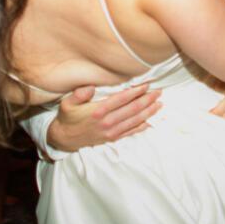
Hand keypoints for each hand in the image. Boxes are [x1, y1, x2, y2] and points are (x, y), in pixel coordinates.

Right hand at [47, 83, 161, 151]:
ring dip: (148, 111)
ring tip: (159, 103)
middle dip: (147, 99)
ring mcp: (111, 131)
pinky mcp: (113, 138)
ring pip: (135, 120)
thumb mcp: (67, 103)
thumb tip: (91, 86)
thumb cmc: (68, 117)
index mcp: (98, 111)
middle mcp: (107, 122)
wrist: (65, 138)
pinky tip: (151, 121)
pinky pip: (131, 132)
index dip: (136, 91)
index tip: (146, 85)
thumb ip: (79, 94)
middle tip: (158, 91)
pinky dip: (142, 126)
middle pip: (133, 109)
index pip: (122, 99)